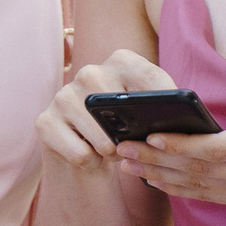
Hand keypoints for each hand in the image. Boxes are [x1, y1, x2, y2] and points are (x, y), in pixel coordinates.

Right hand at [35, 48, 177, 168]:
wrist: (86, 150)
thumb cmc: (125, 129)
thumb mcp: (148, 113)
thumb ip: (163, 109)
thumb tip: (180, 123)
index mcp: (121, 61)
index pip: (150, 79)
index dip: (166, 105)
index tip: (176, 122)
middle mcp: (88, 72)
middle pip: (123, 112)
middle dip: (134, 138)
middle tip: (132, 141)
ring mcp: (63, 96)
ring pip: (103, 140)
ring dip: (113, 154)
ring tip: (110, 149)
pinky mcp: (45, 122)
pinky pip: (81, 155)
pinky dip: (91, 164)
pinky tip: (89, 154)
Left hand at [115, 77, 225, 222]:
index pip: (216, 149)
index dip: (180, 145)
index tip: (151, 135)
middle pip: (199, 171)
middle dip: (157, 160)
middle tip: (123, 149)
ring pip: (200, 188)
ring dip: (162, 177)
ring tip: (130, 166)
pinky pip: (211, 198)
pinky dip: (182, 190)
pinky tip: (160, 180)